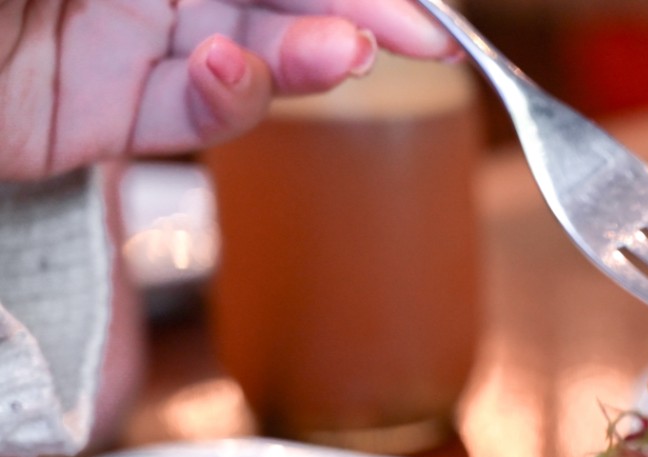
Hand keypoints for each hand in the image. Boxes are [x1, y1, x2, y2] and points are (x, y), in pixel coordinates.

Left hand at [0, 1, 457, 179]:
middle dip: (353, 12)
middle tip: (424, 41)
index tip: (420, 6)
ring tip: (343, 55)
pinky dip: (224, 107)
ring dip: (304, 60)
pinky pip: (183, 119)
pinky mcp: (91, 122)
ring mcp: (113, 47)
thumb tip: (254, 16)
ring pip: (243, 55)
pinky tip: (226, 78)